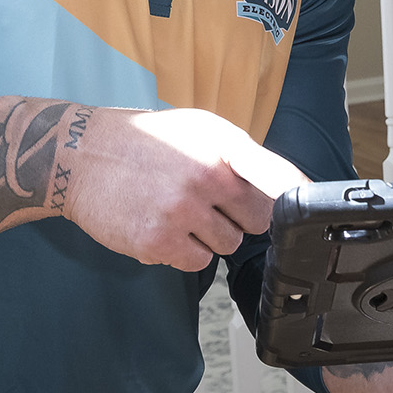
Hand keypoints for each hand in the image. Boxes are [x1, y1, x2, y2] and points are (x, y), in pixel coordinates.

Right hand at [64, 107, 307, 271]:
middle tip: (207, 203)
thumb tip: (281, 186)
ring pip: (225, 246)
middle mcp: (206, 176)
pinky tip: (161, 227)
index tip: (312, 207)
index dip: (297, 194)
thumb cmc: (145, 141)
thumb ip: (237, 156)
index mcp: (221, 144)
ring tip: (177, 211)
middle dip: (238, 217)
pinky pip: (195, 263)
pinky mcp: (158, 241)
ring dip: (208, 237)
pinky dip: (182, 252)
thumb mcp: (197, 129)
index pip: (273, 173)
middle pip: (255, 221)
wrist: (80, 155)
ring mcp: (182, 211)